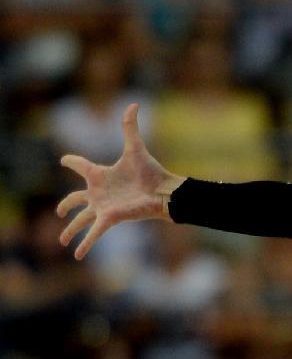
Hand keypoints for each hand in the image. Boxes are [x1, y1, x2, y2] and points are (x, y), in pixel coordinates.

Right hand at [57, 103, 184, 259]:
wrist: (164, 191)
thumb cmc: (150, 171)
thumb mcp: (134, 147)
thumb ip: (130, 126)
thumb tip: (134, 103)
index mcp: (101, 175)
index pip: (81, 166)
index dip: (72, 162)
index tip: (65, 160)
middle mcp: (99, 192)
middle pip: (75, 199)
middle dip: (66, 206)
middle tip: (59, 212)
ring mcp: (103, 207)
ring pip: (80, 219)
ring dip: (70, 230)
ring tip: (61, 241)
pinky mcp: (109, 218)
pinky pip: (93, 232)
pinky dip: (85, 244)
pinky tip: (77, 256)